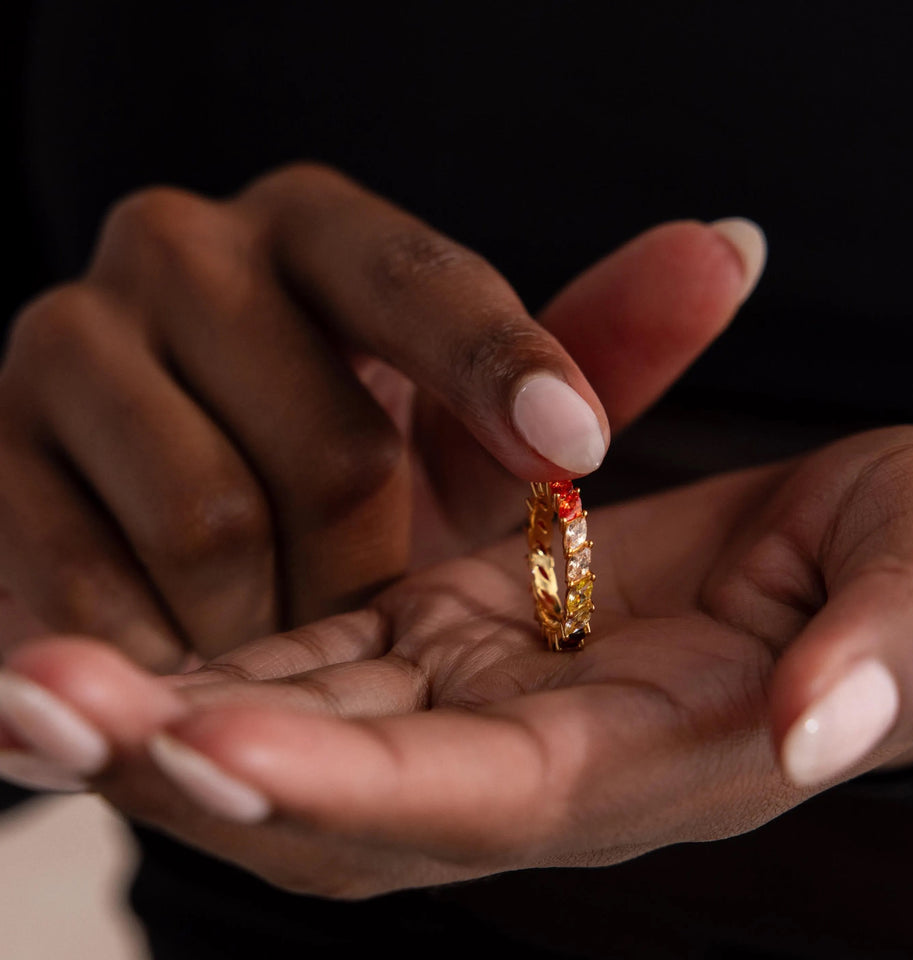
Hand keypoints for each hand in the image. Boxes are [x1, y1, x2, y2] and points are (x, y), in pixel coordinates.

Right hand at [0, 163, 762, 668]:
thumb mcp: (463, 403)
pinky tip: (193, 659)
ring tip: (288, 620)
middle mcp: (177, 253)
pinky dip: (163, 644)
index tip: (579, 448)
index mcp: (308, 232)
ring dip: (286, 611)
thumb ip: (590, 334)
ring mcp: (65, 349)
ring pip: (214, 518)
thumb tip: (731, 247)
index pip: (415, 283)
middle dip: (377, 554)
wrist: (154, 503)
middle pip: (326, 439)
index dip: (500, 365)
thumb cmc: (337, 446)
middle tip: (377, 594)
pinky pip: (81, 581)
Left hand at [1, 425, 912, 895]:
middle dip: (193, 768)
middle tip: (40, 698)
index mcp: (648, 760)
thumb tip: (822, 723)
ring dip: (161, 715)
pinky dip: (204, 655)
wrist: (871, 547)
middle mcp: (540, 756)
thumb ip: (893, 656)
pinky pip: (308, 659)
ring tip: (25, 672)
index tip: (206, 740)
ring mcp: (482, 696)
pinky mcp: (448, 631)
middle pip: (346, 797)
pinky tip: (101, 629)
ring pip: (302, 731)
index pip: (481, 801)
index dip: (349, 786)